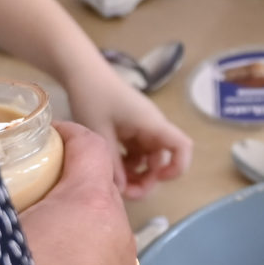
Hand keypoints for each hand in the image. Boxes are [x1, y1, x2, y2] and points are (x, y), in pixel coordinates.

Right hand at [19, 120, 137, 264]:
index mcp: (90, 202)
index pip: (90, 145)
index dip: (65, 134)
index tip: (41, 136)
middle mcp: (116, 228)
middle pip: (94, 186)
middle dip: (63, 181)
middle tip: (27, 187)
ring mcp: (124, 264)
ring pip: (98, 228)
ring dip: (71, 224)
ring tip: (34, 236)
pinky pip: (100, 262)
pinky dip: (79, 258)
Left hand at [64, 65, 194, 197]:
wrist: (82, 71)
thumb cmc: (92, 97)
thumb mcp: (99, 133)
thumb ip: (112, 163)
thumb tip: (122, 190)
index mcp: (151, 124)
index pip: (182, 146)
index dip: (178, 168)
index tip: (158, 180)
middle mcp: (152, 126)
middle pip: (163, 159)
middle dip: (149, 179)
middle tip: (127, 193)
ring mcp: (142, 128)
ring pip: (148, 158)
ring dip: (136, 173)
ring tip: (115, 183)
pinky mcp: (131, 129)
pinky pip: (136, 151)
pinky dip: (127, 163)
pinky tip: (111, 168)